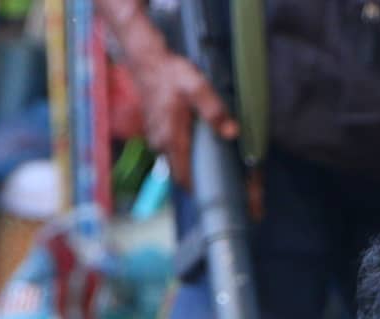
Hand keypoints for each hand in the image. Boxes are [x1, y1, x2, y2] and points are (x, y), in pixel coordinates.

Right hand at [124, 46, 236, 190]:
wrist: (148, 63)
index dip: (198, 190)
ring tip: (210, 162)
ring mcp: (156, 140)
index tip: (215, 195)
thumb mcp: (198, 88)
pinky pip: (170, 152)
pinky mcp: (155, 134)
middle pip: (180, 174)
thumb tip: (232, 132)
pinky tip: (196, 144)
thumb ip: (214, 111)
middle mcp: (161, 145)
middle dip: (197, 179)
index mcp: (172, 139)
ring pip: (175, 163)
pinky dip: (183, 153)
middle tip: (219, 180)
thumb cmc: (172, 75)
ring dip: (190, 165)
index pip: (183, 178)